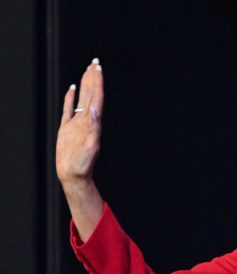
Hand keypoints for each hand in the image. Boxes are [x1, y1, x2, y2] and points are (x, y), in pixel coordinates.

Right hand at [56, 58, 104, 186]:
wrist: (73, 175)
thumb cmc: (82, 165)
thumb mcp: (90, 147)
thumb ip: (93, 129)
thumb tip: (95, 111)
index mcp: (92, 123)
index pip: (96, 98)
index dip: (97, 83)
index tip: (98, 69)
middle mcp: (86, 121)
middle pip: (91, 95)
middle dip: (93, 79)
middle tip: (95, 63)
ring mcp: (76, 123)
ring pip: (82, 99)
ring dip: (85, 85)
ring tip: (88, 71)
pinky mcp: (67, 128)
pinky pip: (68, 109)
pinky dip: (70, 97)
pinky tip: (72, 88)